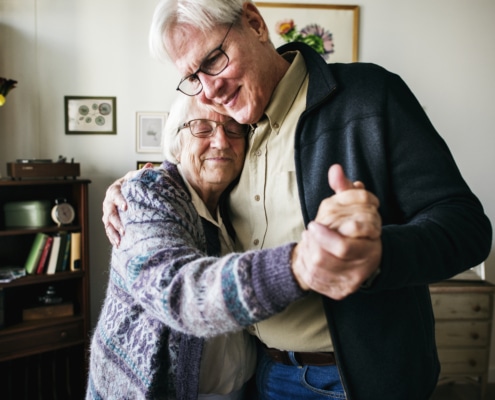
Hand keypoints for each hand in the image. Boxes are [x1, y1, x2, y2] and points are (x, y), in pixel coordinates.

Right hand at [102, 164, 153, 246]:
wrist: (128, 191)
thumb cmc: (134, 184)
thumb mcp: (138, 177)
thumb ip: (143, 173)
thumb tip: (149, 166)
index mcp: (115, 189)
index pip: (115, 194)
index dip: (119, 200)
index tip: (126, 207)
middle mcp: (109, 201)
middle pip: (110, 212)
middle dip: (116, 221)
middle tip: (124, 229)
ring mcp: (108, 213)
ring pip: (107, 223)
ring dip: (113, 232)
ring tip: (120, 240)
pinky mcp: (110, 222)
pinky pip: (109, 231)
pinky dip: (113, 238)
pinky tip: (118, 245)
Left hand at [291, 164, 381, 298]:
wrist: (361, 257)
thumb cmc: (354, 226)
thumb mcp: (352, 206)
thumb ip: (345, 189)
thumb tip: (335, 170)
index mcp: (371, 245)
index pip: (344, 246)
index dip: (324, 236)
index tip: (312, 224)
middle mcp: (364, 267)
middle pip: (326, 259)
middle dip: (312, 244)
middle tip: (308, 233)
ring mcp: (353, 282)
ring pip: (319, 270)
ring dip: (308, 254)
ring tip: (308, 241)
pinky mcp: (341, 292)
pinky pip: (318, 283)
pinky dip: (308, 268)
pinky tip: (308, 257)